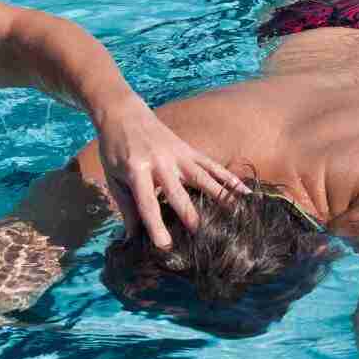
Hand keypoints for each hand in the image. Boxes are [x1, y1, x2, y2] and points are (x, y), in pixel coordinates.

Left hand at [93, 94, 246, 248]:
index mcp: (136, 169)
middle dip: (190, 214)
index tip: (164, 245)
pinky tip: (246, 192)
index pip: (147, 202)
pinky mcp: (189, 150)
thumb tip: (133, 238)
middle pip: (178, 192)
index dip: (156, 224)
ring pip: (202, 177)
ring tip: (237, 214)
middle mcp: (160, 162)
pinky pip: (212, 166)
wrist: (123, 113)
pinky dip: (229, 178)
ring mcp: (178, 155)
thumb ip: (125, 206)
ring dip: (220, 196)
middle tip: (202, 235)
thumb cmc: (114, 149)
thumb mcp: (112, 177)